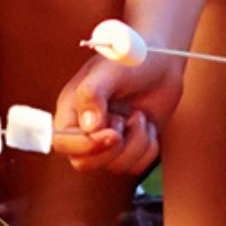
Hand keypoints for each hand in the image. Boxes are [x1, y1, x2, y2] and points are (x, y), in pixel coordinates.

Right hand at [53, 48, 180, 174]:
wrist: (163, 61)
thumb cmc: (132, 58)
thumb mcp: (109, 71)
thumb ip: (92, 95)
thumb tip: (89, 127)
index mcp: (72, 109)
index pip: (62, 143)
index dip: (85, 145)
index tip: (112, 134)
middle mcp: (87, 128)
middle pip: (85, 163)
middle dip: (110, 151)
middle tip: (126, 125)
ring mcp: (110, 140)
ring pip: (115, 166)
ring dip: (135, 143)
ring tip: (139, 116)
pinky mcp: (131, 147)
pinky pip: (136, 167)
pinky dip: (148, 149)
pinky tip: (149, 126)